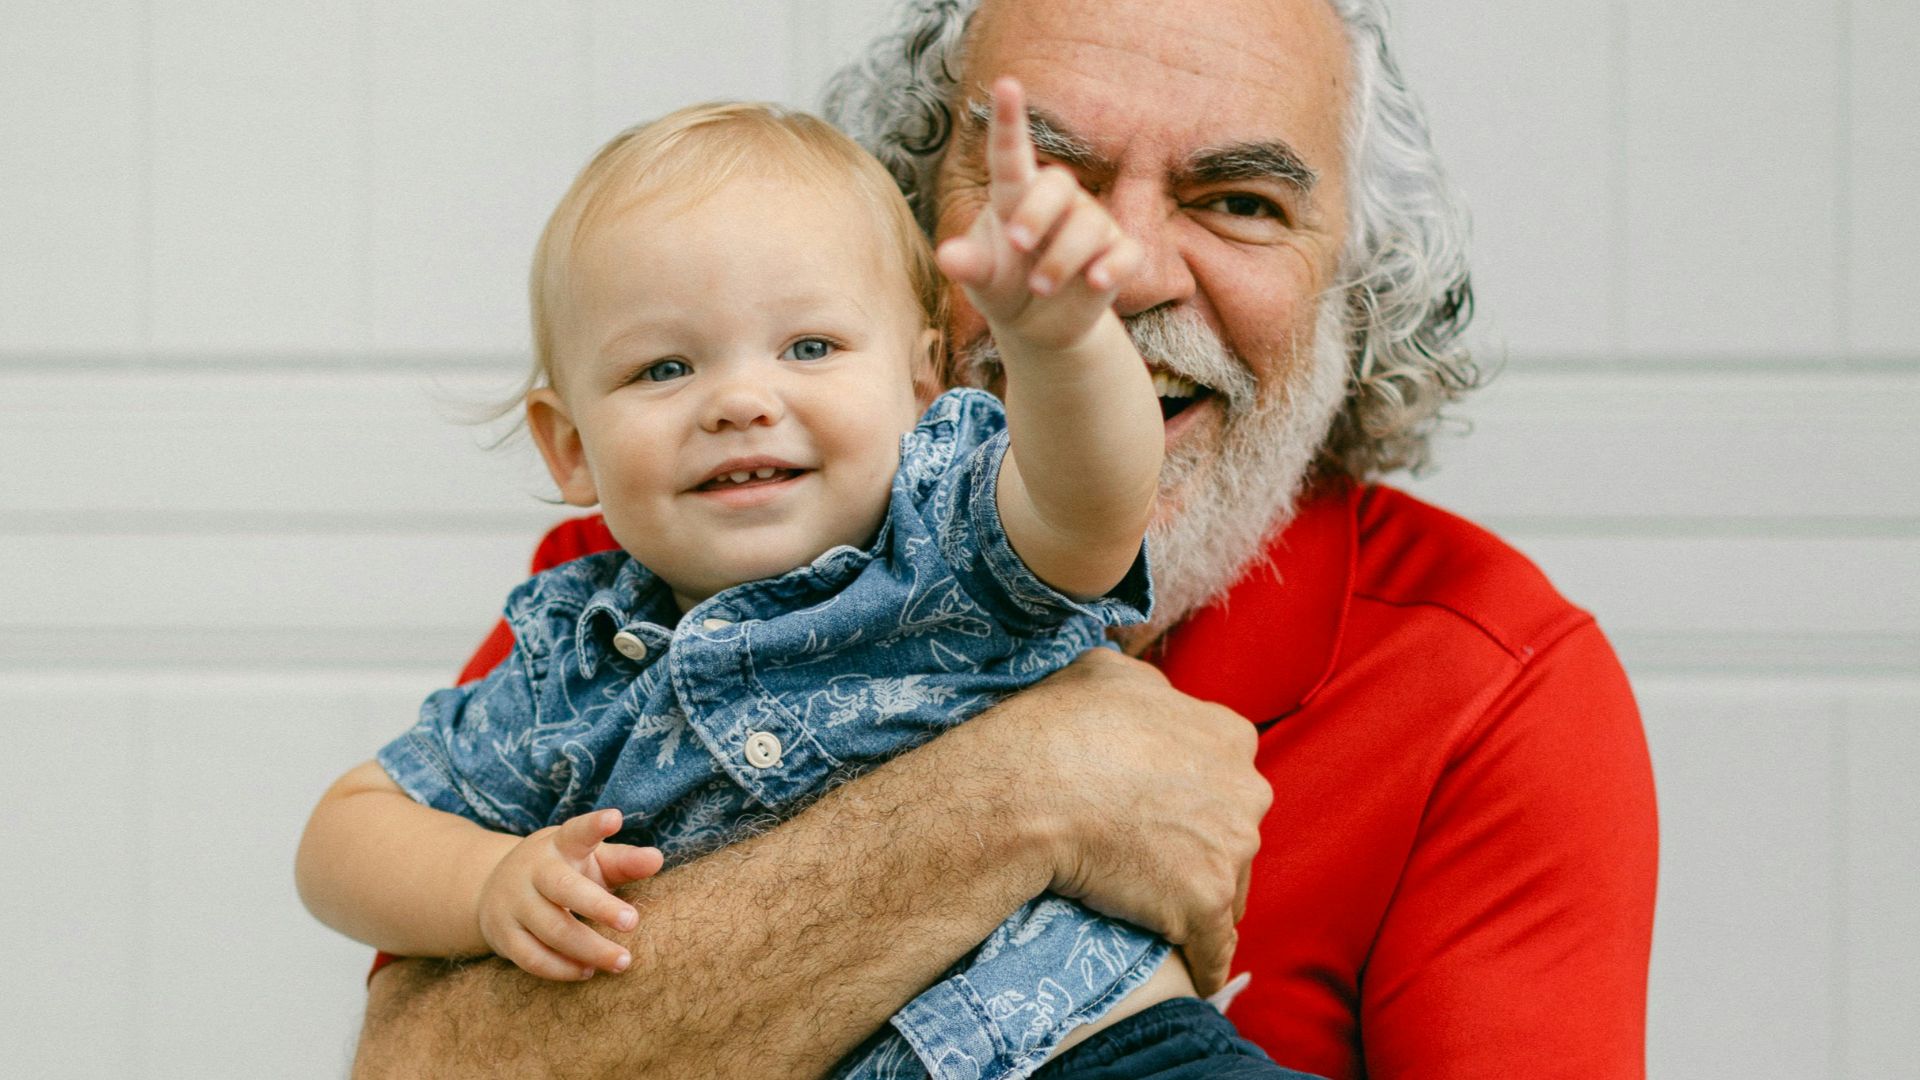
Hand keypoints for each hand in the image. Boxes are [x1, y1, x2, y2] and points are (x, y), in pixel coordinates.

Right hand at [475, 808, 664, 980]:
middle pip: (564, 888)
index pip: (576, 832)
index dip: (594, 826)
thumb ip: (624, 861)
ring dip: (589, 949)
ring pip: (551, 929)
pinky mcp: (504, 935)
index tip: (615, 818)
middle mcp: (532, 871)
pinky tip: (588, 971)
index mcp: (558, 845)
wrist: (493, 888)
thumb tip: (657, 859)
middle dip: (599, 906)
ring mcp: (514, 903)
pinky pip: (532, 957)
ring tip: (622, 961)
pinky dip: (561, 969)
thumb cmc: (562, 872)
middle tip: (633, 922)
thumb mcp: (590, 859)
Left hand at [935, 77, 1142, 351]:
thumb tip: (947, 257)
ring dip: (1061, 260)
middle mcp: (1058, 202)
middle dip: (1037, 213)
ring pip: (1088, 225)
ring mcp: (1092, 225)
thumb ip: (968, 266)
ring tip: (1038, 288)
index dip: (1010, 120)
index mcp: (1016, 195)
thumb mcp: (982, 281)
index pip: (1012, 153)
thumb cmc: (1004, 287)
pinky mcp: (1118, 255)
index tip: (1006, 84)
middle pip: (1057, 184)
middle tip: (1016, 243)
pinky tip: (1095, 282)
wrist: (1039, 327)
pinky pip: (1125, 252)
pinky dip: (1112, 267)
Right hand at [992, 649, 1270, 996]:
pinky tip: (1191, 974)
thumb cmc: (1063, 724)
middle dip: (1201, 846)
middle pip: (1232, 832)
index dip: (1192, 796)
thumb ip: (1148, 687)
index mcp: (1228, 735)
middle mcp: (1245, 791)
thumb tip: (1147, 691)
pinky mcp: (1205, 906)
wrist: (1034, 787)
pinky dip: (1201, 962)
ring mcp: (1230, 851)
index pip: (1225, 776)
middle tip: (1150, 858)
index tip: (1161, 811)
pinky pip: (1214, 949)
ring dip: (1196, 898)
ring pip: (1226, 888)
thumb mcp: (1111, 673)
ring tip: (1154, 910)